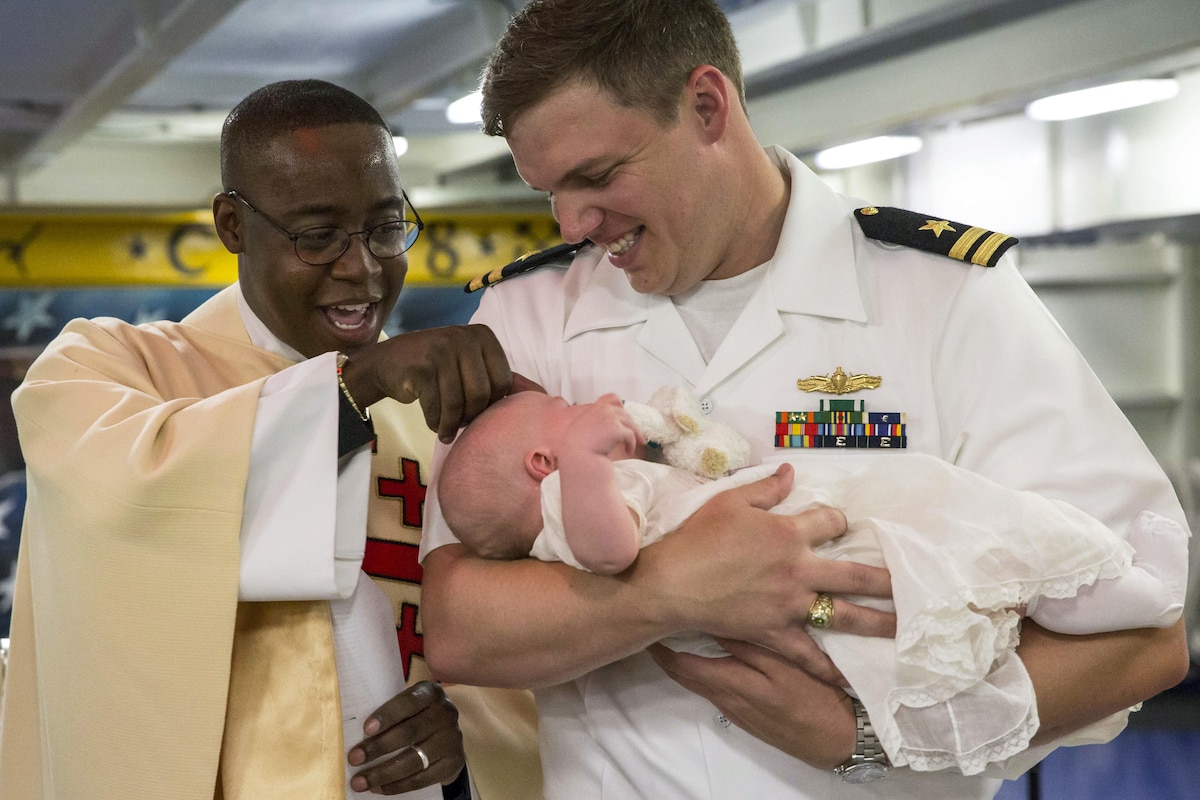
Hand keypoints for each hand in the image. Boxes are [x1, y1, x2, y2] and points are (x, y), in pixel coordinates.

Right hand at [343, 324, 511, 442]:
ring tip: (446, 430)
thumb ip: (496, 375)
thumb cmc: (436, 369)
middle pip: (482, 394)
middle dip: (471, 416)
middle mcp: (463, 337)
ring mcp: (440, 350)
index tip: (477, 411)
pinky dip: (436, 422)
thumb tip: (539, 395)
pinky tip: (434, 424)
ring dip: (451, 424)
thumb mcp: (468, 362)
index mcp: (483, 335)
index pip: (503, 381)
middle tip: (460, 423)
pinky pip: (436, 407)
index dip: (492, 403)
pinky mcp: (420, 368)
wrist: (388, 363)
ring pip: (458, 403)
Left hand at [347, 681, 464, 794]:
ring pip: (414, 759)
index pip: (408, 702)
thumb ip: (390, 714)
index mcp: (431, 693)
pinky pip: (422, 778)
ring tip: (360, 782)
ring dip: (383, 773)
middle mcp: (445, 713)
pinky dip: (398, 786)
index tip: (366, 729)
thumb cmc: (416, 717)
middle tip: (354, 758)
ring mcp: (452, 739)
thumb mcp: (409, 706)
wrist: (447, 736)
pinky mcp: (453, 762)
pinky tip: (379, 788)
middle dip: (378, 747)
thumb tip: (353, 734)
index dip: (387, 715)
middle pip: (409, 733)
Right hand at [567, 393, 642, 458]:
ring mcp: (610, 418)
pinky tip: (628, 451)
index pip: (613, 398)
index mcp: (594, 408)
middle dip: (631, 425)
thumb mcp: (581, 428)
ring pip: (630, 424)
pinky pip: (630, 435)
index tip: (624, 416)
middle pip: (624, 414)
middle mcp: (603, 410)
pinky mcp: (617, 429)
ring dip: (635, 435)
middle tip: (637, 435)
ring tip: (632, 445)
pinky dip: (631, 444)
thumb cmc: (576, 448)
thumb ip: (593, 422)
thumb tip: (607, 429)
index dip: (621, 407)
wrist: (577, 456)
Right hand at [631, 462, 894, 685]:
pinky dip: (828, 668)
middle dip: (886, 578)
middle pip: (855, 573)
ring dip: (876, 622)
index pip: (830, 521)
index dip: (838, 520)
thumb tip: (792, 472)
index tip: (838, 524)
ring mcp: (790, 605)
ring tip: (903, 628)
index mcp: (788, 533)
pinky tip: (849, 679)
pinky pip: (808, 654)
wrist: (673, 583)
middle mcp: (799, 569)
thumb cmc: (698, 538)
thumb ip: (766, 488)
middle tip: (911, 584)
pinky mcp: (776, 632)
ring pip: (844, 615)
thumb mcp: (730, 501)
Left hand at [650, 639, 855, 768]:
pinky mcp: (749, 716)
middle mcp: (726, 700)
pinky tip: (713, 658)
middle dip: (668, 654)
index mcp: (731, 684)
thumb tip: (713, 621)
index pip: (682, 666)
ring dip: (686, 661)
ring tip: (680, 633)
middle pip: (686, 675)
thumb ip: (748, 645)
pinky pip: (716, 690)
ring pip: (701, 682)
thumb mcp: (784, 666)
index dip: (662, 648)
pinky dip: (705, 672)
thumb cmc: (816, 699)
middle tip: (659, 624)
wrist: (840, 742)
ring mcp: (737, 710)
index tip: (653, 623)